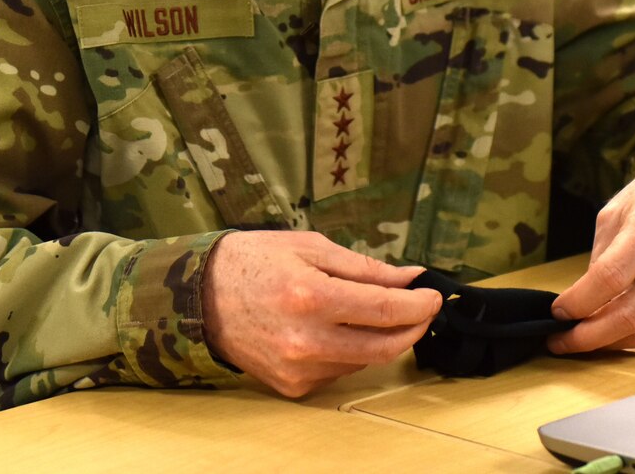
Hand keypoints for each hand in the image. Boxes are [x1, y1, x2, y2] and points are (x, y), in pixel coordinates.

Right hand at [201, 231, 441, 397]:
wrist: (201, 296)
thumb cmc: (256, 261)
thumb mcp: (310, 248)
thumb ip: (364, 267)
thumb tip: (410, 278)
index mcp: (311, 296)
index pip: (384, 309)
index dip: (418, 305)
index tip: (434, 294)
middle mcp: (306, 340)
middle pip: (383, 346)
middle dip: (412, 328)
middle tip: (422, 309)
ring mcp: (298, 369)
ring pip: (363, 361)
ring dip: (381, 338)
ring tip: (378, 313)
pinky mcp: (291, 386)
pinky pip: (338, 371)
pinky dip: (349, 351)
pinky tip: (337, 330)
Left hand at [548, 151, 634, 353]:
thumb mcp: (620, 207)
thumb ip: (601, 253)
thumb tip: (583, 297)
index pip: (609, 278)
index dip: (578, 302)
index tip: (558, 312)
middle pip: (628, 315)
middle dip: (587, 336)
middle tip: (562, 341)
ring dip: (609, 343)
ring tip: (583, 340)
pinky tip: (615, 334)